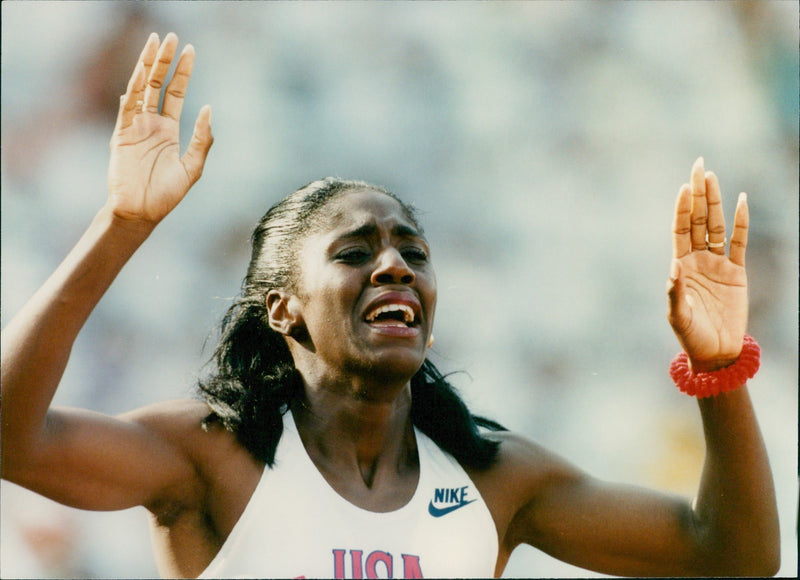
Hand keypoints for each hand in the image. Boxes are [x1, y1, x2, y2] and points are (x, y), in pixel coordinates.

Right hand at [107, 33, 212, 225]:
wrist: (142, 213)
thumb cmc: (167, 195)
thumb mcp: (193, 167)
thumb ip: (202, 140)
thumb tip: (208, 109)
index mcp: (168, 129)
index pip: (175, 93)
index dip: (182, 72)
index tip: (190, 50)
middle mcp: (150, 124)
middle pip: (157, 84)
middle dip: (164, 60)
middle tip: (171, 37)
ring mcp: (134, 127)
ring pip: (140, 89)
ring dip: (147, 66)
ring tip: (155, 43)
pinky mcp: (120, 136)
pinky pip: (126, 109)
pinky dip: (133, 91)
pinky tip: (140, 73)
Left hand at [667, 157, 748, 370]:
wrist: (716, 353)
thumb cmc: (691, 337)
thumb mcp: (678, 316)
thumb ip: (674, 293)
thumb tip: (673, 268)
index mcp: (680, 266)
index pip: (680, 229)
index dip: (681, 209)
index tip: (683, 187)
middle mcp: (697, 259)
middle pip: (697, 219)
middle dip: (697, 194)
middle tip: (698, 166)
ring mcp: (717, 264)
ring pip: (716, 225)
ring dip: (715, 201)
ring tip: (712, 176)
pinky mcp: (737, 273)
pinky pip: (740, 242)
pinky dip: (741, 222)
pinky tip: (740, 201)